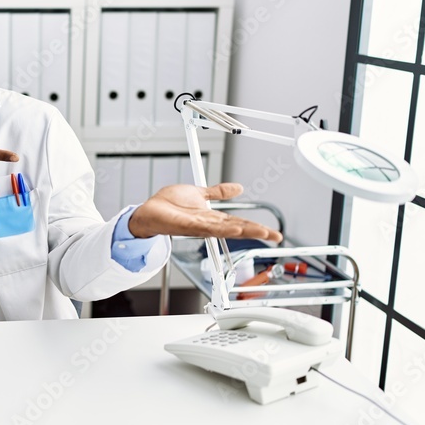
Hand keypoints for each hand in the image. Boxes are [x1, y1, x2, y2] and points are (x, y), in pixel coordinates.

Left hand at [127, 183, 283, 241]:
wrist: (149, 211)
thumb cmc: (170, 205)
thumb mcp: (199, 194)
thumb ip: (218, 192)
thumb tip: (238, 188)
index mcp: (212, 217)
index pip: (239, 222)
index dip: (257, 226)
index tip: (273, 232)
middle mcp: (208, 224)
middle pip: (237, 228)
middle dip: (256, 232)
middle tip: (275, 236)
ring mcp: (198, 226)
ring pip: (225, 230)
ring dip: (243, 230)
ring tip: (260, 231)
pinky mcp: (187, 226)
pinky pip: (206, 228)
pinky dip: (222, 229)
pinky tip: (234, 229)